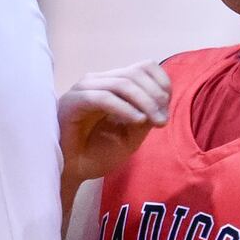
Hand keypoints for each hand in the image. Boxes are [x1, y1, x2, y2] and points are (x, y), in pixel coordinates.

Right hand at [58, 61, 170, 182]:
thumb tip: (162, 101)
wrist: (72, 172)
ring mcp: (84, 89)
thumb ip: (146, 116)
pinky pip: (103, 97)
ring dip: (144, 102)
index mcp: (113, 85)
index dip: (162, 84)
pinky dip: (124, 108)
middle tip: (163, 121)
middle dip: (156, 96)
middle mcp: (99, 81)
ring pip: (122, 83)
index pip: (143, 67)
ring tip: (154, 122)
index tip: (167, 111)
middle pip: (136, 73)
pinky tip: (137, 120)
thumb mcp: (131, 135)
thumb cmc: (97, 153)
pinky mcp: (72, 101)